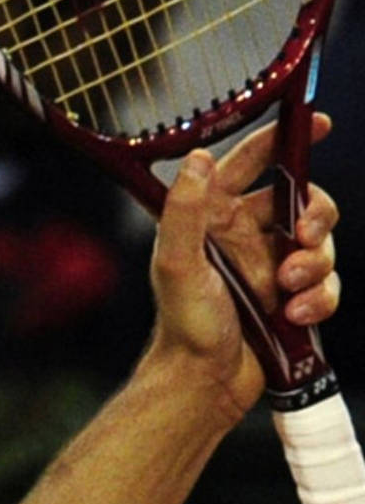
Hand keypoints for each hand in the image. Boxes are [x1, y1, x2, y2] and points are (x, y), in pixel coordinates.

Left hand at [144, 117, 339, 420]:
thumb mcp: (176, 263)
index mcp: (214, 218)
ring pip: (322, 243)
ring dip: (315, 264)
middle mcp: (245, 236)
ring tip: (287, 289)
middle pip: (304, 201)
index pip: (252, 164)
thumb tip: (198, 158)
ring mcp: (272, 265)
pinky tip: (294, 315)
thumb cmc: (183, 324)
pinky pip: (327, 283)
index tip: (316, 122)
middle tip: (306, 235)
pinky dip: (319, 297)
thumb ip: (185, 210)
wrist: (204, 380)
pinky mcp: (292, 296)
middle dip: (316, 215)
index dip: (282, 139)